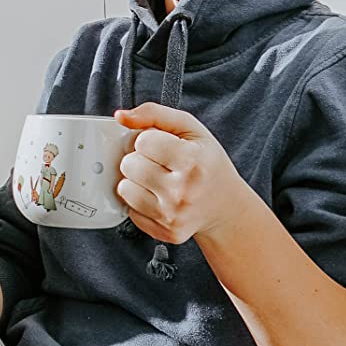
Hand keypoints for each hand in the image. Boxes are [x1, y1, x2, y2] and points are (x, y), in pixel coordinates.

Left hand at [114, 106, 249, 247]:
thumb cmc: (207, 163)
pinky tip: (158, 197)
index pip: (142, 141)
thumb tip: (120, 116)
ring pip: (124, 188)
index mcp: (193, 161)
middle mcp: (183, 191)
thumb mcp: (190, 129)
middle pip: (130, 164)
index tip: (161, 145)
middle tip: (158, 163)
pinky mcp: (166, 232)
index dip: (148, 139)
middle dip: (139, 159)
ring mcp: (173, 215)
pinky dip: (139, 201)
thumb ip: (154, 113)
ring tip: (156, 179)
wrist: (225, 207)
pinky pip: (130, 210)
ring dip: (135, 181)